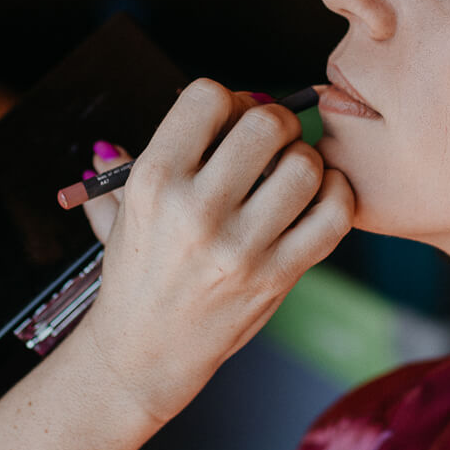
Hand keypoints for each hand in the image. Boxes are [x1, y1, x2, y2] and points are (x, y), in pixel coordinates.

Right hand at [71, 78, 353, 424]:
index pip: (207, 97)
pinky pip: (334, 215)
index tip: (233, 118)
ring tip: (293, 173)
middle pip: (265, 124)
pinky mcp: (277, 277)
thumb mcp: (121, 215)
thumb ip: (122, 169)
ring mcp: (240, 247)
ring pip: (304, 166)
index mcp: (154, 181)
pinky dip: (337, 194)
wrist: (144, 352)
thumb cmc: (137, 275)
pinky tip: (321, 195)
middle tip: (273, 138)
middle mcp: (196, 210)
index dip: (230, 98)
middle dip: (276, 120)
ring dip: (306, 159)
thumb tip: (112, 142)